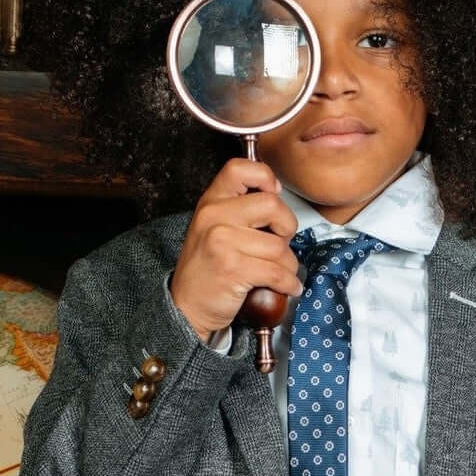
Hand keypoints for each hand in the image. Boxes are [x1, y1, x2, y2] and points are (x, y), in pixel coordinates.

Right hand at [170, 159, 301, 342]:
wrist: (186, 307)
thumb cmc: (206, 269)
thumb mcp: (212, 227)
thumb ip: (238, 209)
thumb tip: (277, 194)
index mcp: (211, 202)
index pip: (241, 168)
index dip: (266, 178)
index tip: (273, 195)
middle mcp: (214, 217)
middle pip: (272, 206)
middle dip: (286, 227)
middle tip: (279, 242)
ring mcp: (222, 243)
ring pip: (279, 246)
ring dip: (288, 264)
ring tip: (280, 272)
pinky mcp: (233, 269)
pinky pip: (278, 272)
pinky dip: (289, 283)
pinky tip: (288, 287)